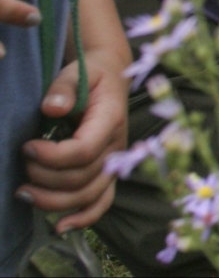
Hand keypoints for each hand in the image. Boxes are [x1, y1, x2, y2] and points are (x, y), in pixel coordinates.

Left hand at [20, 52, 129, 232]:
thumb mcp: (79, 72)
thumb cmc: (91, 74)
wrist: (111, 76)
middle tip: (21, 162)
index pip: (84, 151)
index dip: (52, 157)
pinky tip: (60, 227)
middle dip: (44, 177)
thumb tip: (52, 109)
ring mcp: (113, 163)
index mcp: (111, 121)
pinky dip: (83, 218)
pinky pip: (101, 203)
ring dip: (53, 201)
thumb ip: (65, 88)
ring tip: (23, 192)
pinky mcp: (107, 172)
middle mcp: (116, 147)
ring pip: (88, 196)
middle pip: (82, 179)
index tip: (27, 146)